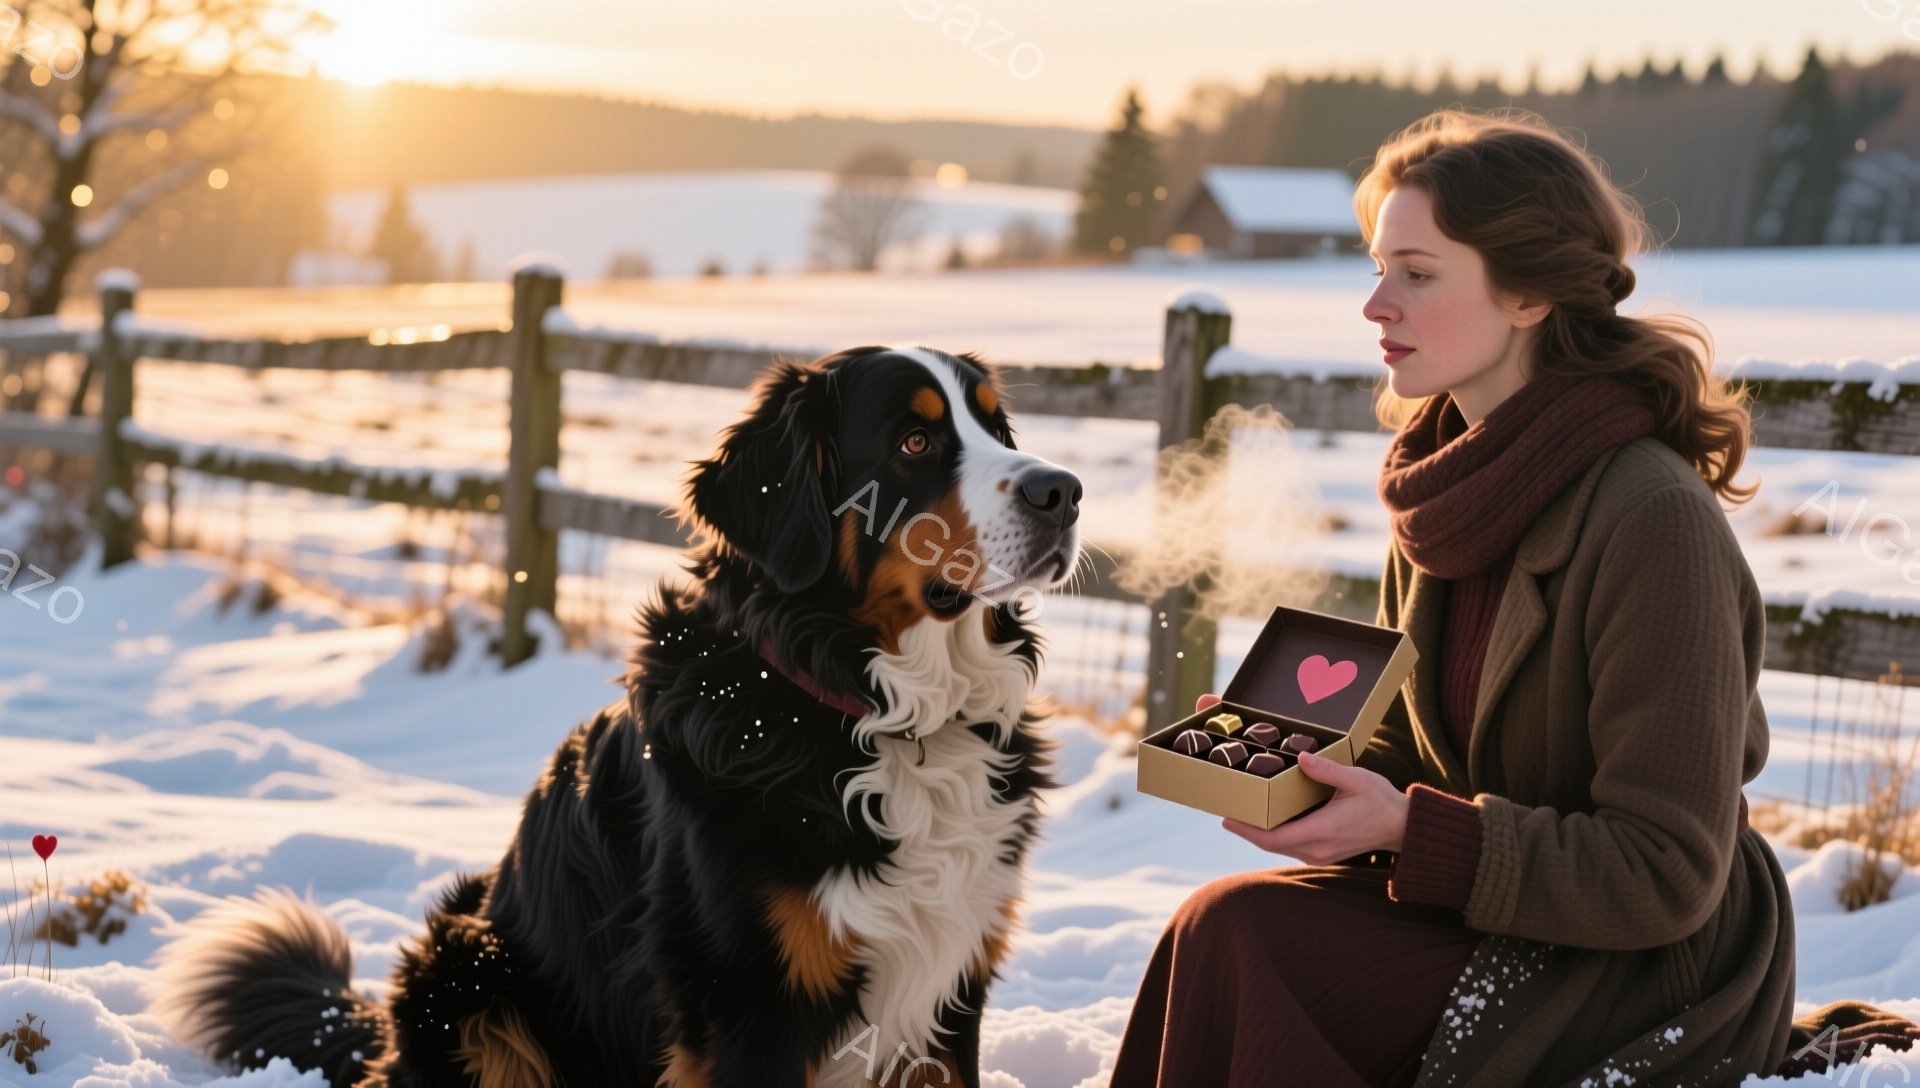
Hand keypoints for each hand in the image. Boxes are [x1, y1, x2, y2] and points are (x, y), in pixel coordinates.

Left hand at [1197, 693, 1409, 863]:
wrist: (1402, 827)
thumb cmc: (1380, 800)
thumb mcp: (1356, 779)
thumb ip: (1327, 770)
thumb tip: (1301, 758)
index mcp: (1324, 830)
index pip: (1275, 838)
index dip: (1247, 830)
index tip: (1226, 819)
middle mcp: (1317, 849)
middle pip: (1270, 844)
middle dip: (1246, 829)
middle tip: (1224, 811)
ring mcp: (1319, 855)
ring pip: (1278, 847)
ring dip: (1258, 833)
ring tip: (1238, 813)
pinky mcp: (1321, 854)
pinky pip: (1289, 846)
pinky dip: (1273, 834)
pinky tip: (1264, 819)